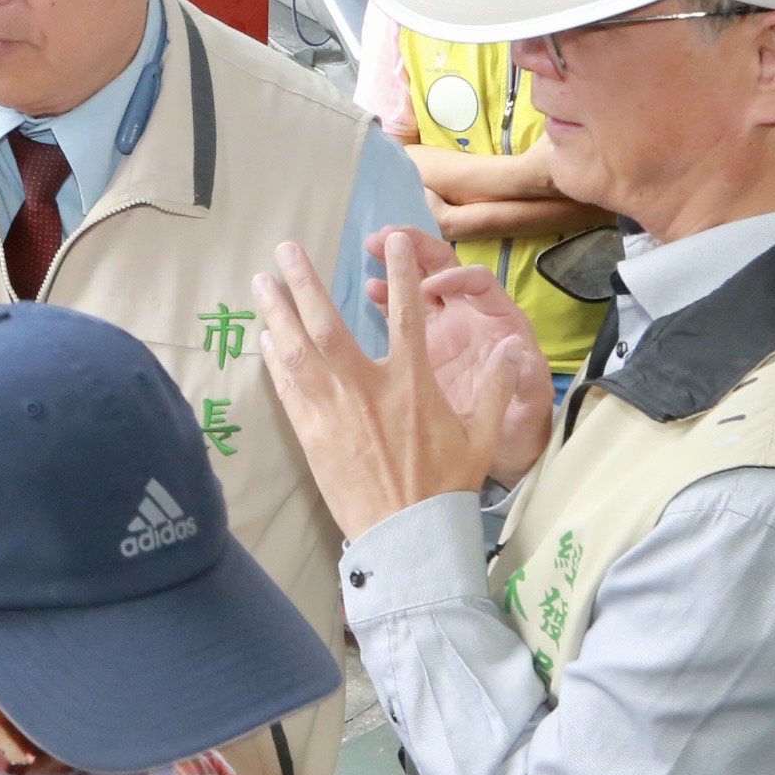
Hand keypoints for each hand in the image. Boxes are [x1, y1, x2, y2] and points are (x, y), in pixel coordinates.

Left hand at [253, 231, 515, 539]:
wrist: (406, 534)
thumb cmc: (445, 486)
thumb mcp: (481, 436)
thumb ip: (495, 388)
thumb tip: (514, 349)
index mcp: (412, 382)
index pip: (406, 313)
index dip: (401, 273)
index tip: (393, 240)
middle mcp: (367, 388)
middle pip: (328, 323)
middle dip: (305, 282)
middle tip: (286, 249)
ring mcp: (333, 410)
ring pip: (297, 350)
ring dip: (277, 313)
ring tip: (260, 283)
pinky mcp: (310, 434)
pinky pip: (287, 387)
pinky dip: (275, 359)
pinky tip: (265, 337)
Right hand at [375, 251, 554, 483]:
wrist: (506, 447)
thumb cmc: (523, 424)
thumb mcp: (528, 405)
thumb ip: (525, 379)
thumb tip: (517, 351)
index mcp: (500, 321)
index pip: (479, 284)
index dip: (454, 278)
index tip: (427, 287)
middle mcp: (473, 315)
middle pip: (447, 268)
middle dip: (419, 248)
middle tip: (388, 237)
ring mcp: (447, 327)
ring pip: (422, 281)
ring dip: (399, 262)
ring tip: (371, 247)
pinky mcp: (426, 344)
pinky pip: (407, 311)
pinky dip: (389, 297)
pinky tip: (368, 289)